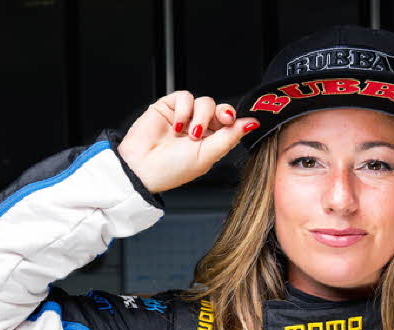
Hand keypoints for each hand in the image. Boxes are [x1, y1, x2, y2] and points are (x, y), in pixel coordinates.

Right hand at [118, 91, 259, 193]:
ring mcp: (184, 117)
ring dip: (200, 115)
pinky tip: (177, 125)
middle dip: (220, 114)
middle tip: (217, 123)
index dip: (233, 119)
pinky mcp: (168, 107)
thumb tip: (252, 123)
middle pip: (219, 109)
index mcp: (211, 142)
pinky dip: (184, 109)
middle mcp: (199, 128)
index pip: (230, 123)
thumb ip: (229, 137)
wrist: (141, 168)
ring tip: (189, 133)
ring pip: (204, 101)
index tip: (233, 122)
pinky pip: (185, 96)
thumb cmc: (171, 170)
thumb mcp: (207, 156)